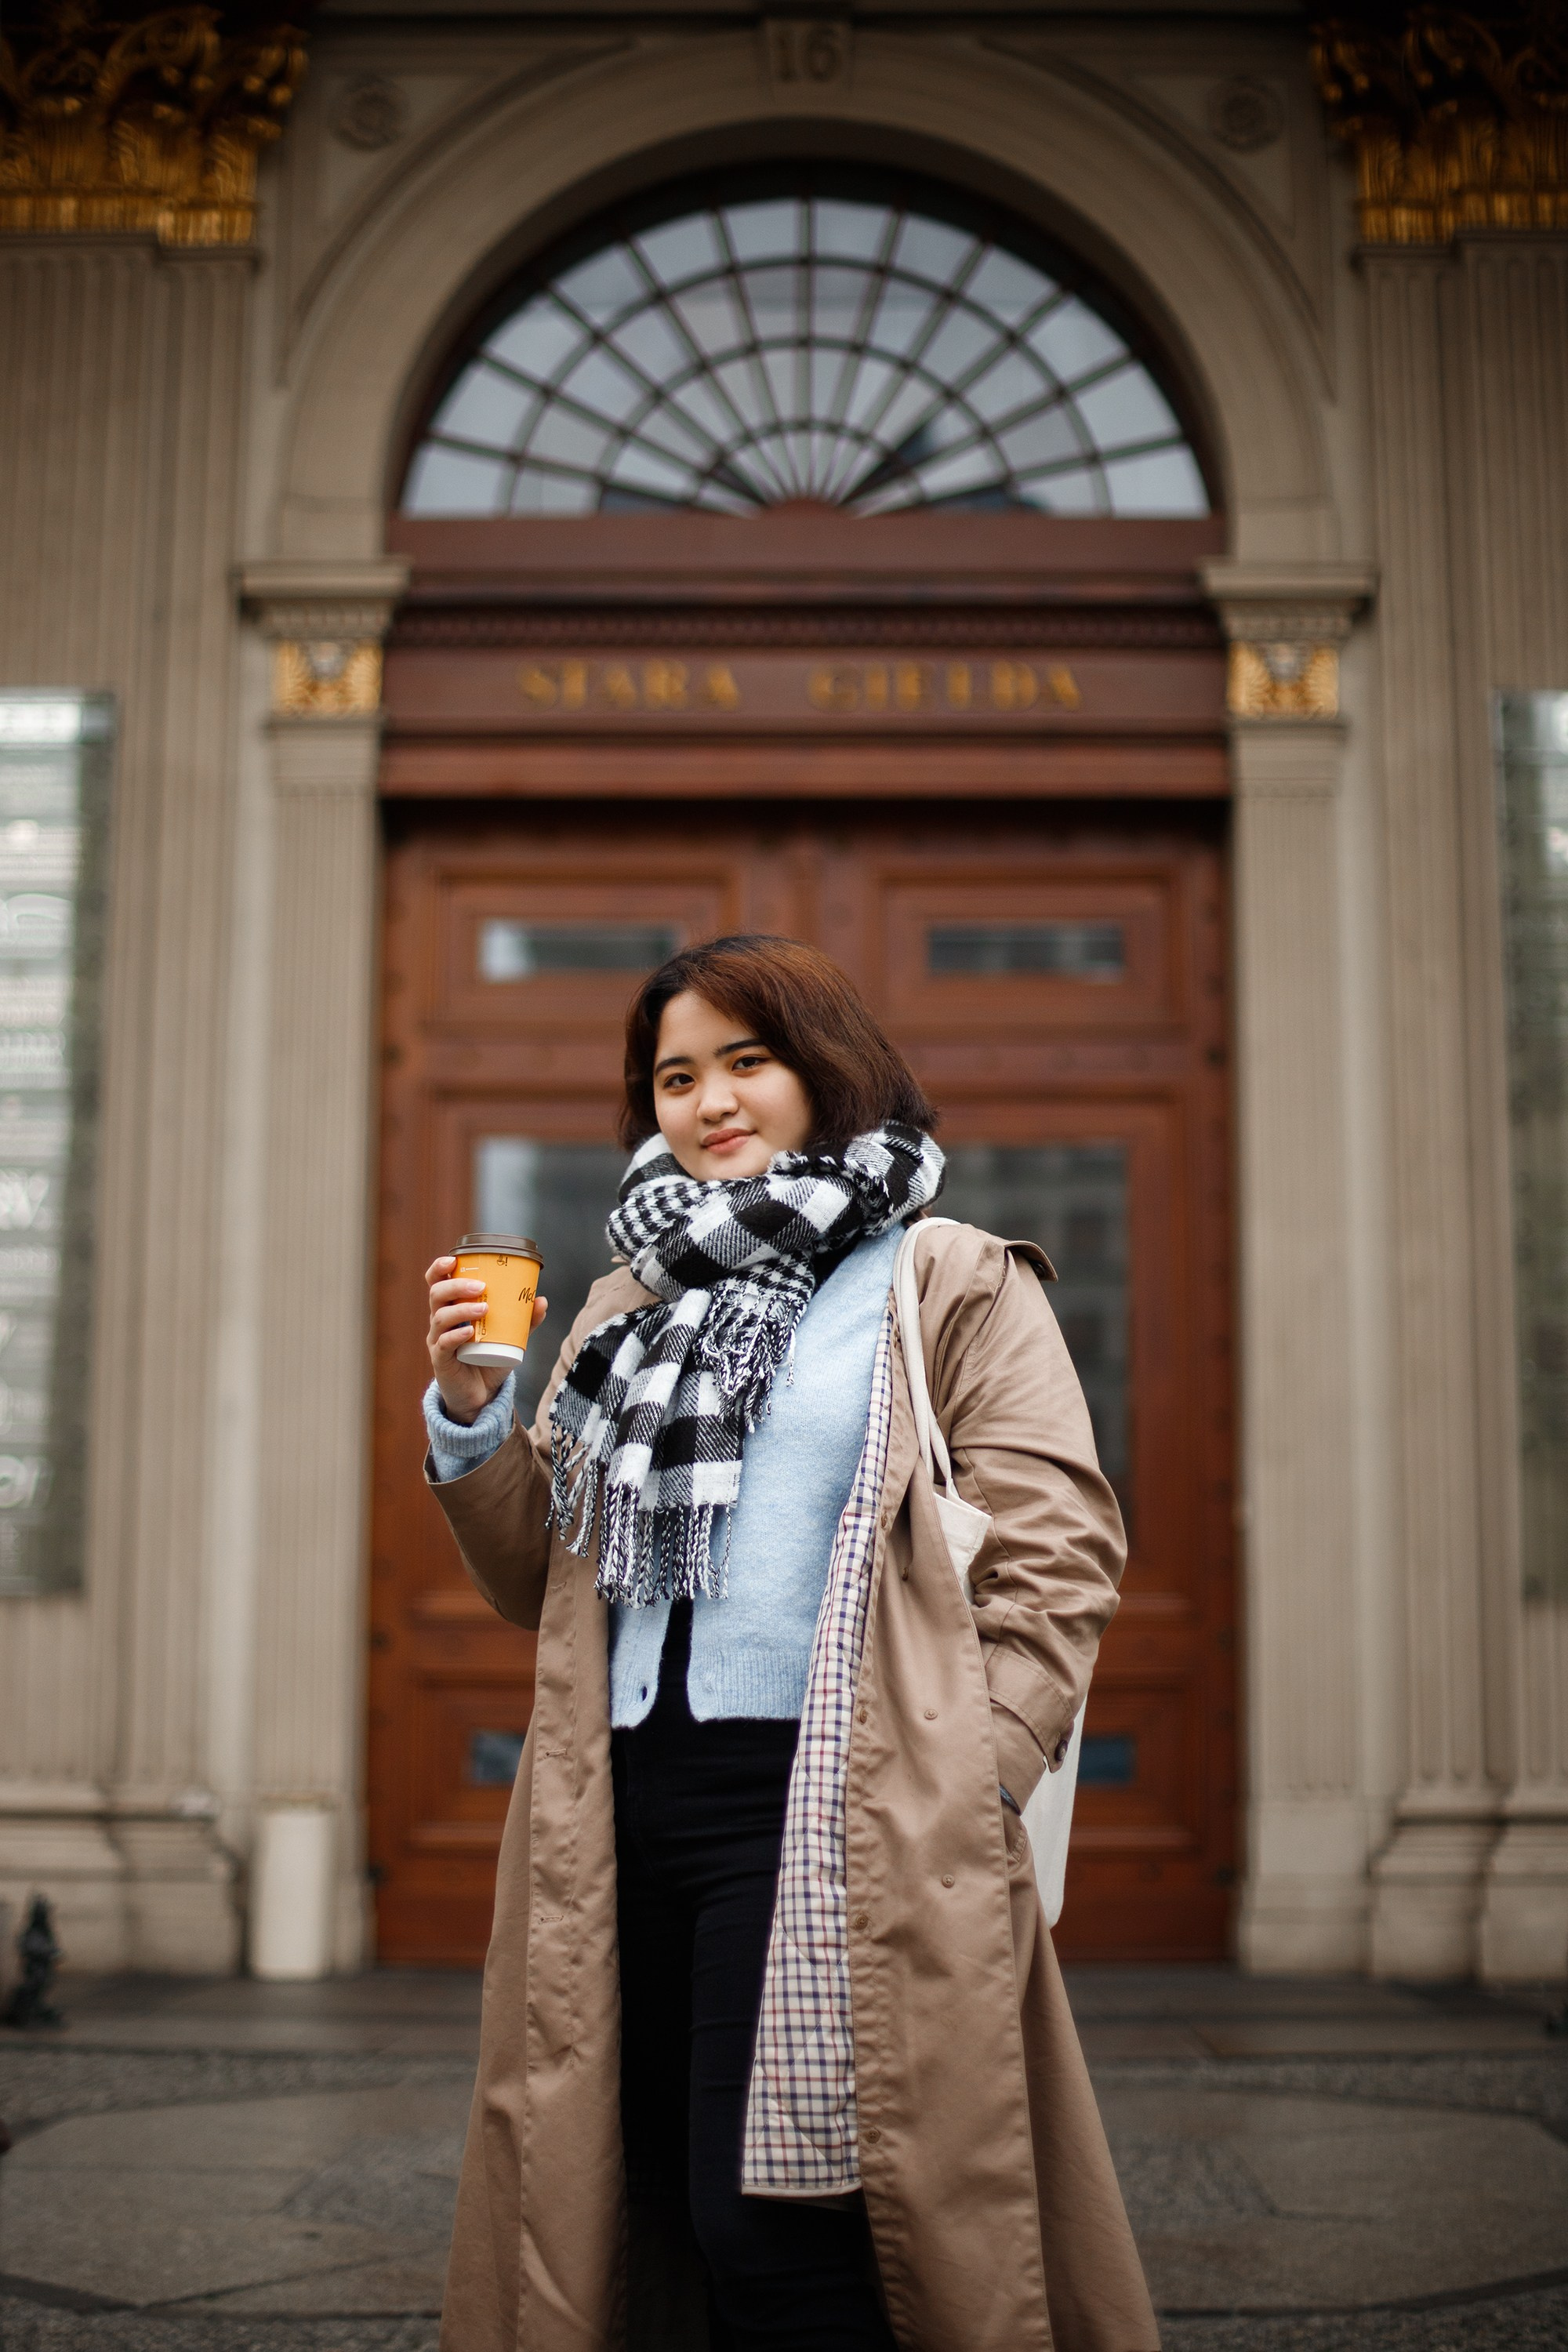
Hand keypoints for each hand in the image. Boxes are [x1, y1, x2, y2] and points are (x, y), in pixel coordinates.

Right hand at [425, 1256, 547, 1426]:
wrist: (482, 1395)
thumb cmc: (490, 1359)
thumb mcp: (510, 1338)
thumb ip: (524, 1321)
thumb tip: (541, 1300)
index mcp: (452, 1308)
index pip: (437, 1282)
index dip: (440, 1268)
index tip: (453, 1259)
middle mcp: (440, 1321)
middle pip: (436, 1294)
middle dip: (456, 1285)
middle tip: (480, 1286)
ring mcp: (437, 1340)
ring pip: (440, 1317)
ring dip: (462, 1308)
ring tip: (484, 1308)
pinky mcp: (440, 1361)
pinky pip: (443, 1344)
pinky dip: (456, 1335)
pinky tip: (470, 1332)